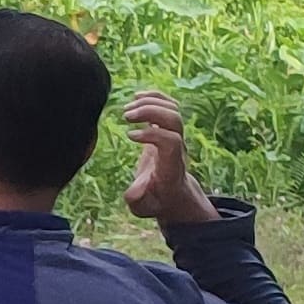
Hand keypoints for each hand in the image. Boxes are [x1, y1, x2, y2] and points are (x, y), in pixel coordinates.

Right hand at [120, 92, 216, 227]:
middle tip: (126, 116)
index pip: (172, 141)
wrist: (173, 193)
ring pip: (173, 109)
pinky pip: (169, 105)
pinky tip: (136, 97)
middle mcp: (178, 148)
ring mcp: (176, 136)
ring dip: (150, 103)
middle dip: (150, 111)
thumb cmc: (156, 199)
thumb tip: (134, 192)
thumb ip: (137, 200)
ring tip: (127, 110)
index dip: (152, 134)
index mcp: (171, 166)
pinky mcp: (169, 129)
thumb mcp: (143, 207)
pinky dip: (154, 96)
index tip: (129, 136)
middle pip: (175, 119)